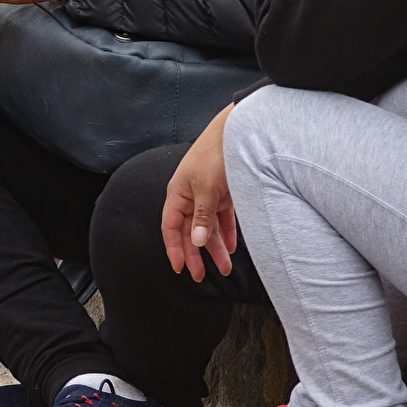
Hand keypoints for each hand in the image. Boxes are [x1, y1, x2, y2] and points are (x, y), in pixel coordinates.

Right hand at [161, 104, 236, 281]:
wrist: (236, 131)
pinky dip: (227, 233)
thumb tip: (195, 240)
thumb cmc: (214, 154)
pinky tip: (233, 247)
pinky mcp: (223, 193)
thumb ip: (201, 216)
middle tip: (201, 275)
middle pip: (190, 231)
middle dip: (196, 254)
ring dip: (216, 248)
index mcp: (178, 194)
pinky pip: (222, 219)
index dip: (174, 248)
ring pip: (208, 228)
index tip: (179, 267)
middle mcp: (190, 197)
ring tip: (224, 268)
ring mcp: (207, 195)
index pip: (170, 227)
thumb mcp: (206, 188)